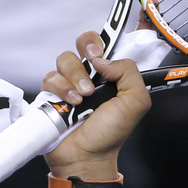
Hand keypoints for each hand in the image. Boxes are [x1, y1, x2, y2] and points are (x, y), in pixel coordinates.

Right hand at [42, 31, 150, 180]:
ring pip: (66, 58)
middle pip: (85, 42)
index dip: (112, 35)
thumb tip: (103, 59)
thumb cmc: (113, 131)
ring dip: (76, 76)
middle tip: (94, 61)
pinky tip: (71, 103)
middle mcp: (94, 75)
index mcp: (116, 75)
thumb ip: (129, 73)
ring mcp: (71, 81)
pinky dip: (61, 88)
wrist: (87, 155)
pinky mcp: (52, 91)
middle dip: (88, 47)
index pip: (113, 46)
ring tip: (84, 96)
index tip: (115, 32)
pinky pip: (51, 76)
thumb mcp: (136, 102)